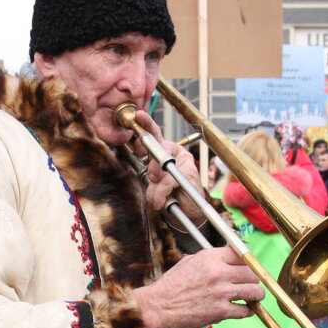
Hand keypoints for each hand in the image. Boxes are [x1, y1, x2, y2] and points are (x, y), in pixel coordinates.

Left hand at [130, 110, 205, 226]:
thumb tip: (146, 166)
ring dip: (156, 187)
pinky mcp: (189, 171)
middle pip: (158, 148)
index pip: (154, 134)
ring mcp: (184, 160)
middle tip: (152, 179)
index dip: (146, 125)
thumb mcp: (154, 183)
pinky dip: (163, 193)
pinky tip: (164, 201)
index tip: (138, 116)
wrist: (187, 212)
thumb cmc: (170, 195)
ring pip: (161, 167)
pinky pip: (169, 180)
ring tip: (158, 198)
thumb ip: (149, 172)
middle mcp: (174, 151)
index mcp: (163, 151)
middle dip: (151, 167)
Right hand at [132, 247, 263, 327]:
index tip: (247, 267)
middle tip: (249, 284)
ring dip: (255, 295)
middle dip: (252, 279)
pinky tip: (243, 309)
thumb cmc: (172, 285)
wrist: (160, 307)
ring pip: (254, 291)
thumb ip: (212, 258)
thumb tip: (230, 256)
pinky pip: (245, 310)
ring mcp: (221, 292)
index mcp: (210, 257)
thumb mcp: (190, 261)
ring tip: (252, 297)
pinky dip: (247, 311)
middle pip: (252, 273)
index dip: (247, 262)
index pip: (242, 254)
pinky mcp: (221, 311)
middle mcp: (218, 272)